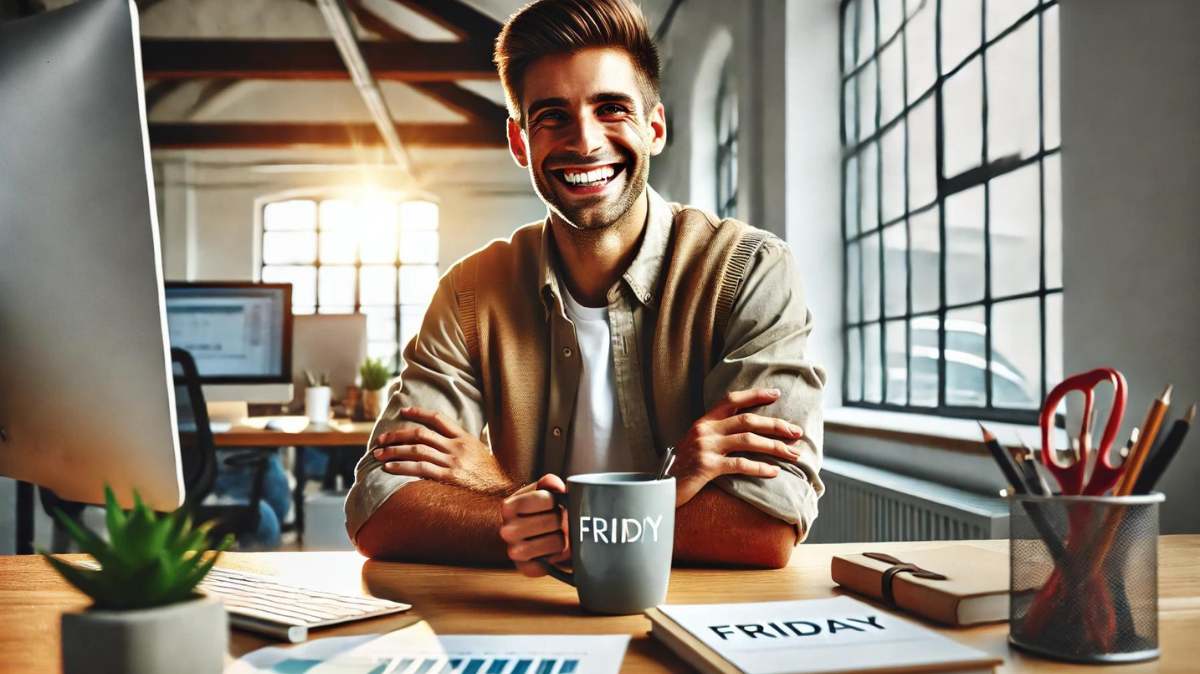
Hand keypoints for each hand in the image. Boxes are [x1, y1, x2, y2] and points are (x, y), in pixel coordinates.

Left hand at [373, 406, 515, 494]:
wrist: (503, 492)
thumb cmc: (490, 474)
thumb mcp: (479, 452)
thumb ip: (461, 444)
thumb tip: (441, 440)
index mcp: (465, 437)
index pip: (438, 419)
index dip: (419, 413)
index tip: (404, 411)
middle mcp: (457, 447)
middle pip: (420, 435)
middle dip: (397, 435)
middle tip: (380, 439)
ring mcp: (452, 462)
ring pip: (416, 451)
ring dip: (394, 451)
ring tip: (378, 454)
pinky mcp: (448, 477)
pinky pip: (420, 469)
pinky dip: (402, 467)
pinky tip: (390, 468)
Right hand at [499, 474, 569, 576]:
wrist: (533, 538)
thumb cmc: (540, 511)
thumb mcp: (543, 492)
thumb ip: (549, 483)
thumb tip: (555, 485)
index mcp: (508, 506)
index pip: (545, 498)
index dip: (556, 500)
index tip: (554, 503)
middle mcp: (506, 530)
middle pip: (553, 520)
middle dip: (560, 519)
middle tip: (556, 521)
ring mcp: (514, 552)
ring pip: (556, 541)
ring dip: (561, 538)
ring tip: (555, 534)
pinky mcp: (526, 569)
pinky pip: (554, 561)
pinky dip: (557, 556)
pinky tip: (550, 550)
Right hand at [669, 388, 803, 506]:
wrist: (661, 488)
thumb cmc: (682, 469)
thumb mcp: (696, 446)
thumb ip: (715, 436)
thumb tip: (745, 434)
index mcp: (703, 422)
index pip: (732, 400)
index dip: (755, 395)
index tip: (777, 394)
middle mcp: (705, 430)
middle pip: (747, 420)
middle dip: (776, 425)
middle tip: (796, 432)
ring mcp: (705, 447)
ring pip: (748, 440)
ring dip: (774, 447)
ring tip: (793, 454)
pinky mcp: (706, 466)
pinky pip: (739, 464)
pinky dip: (759, 468)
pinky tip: (774, 472)